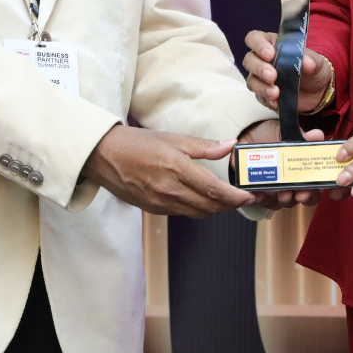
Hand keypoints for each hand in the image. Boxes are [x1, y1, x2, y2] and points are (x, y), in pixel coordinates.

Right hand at [82, 125, 254, 216]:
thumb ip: (203, 147)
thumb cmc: (136, 143)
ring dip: (216, 209)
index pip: (213, 189)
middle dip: (230, 205)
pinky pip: (183, 213)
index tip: (249, 195)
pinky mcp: (153, 209)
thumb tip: (229, 146)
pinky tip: (204, 200)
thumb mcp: (172, 138)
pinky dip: (199, 209)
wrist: (103, 156)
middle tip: (245, 198)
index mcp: (175, 168)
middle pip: (209, 206)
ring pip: (197, 213)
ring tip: (229, 200)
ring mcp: (160, 203)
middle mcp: (168, 190)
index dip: (234, 196)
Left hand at [236, 119, 345, 208]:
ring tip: (282, 192)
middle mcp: (299, 180)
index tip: (333, 189)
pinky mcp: (266, 194)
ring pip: (290, 202)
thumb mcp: (284, 131)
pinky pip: (268, 203)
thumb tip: (317, 135)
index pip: (328, 182)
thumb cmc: (269, 134)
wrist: (245, 136)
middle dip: (308, 196)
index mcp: (308, 166)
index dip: (336, 189)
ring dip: (287, 199)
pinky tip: (260, 193)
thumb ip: (300, 136)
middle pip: (312, 196)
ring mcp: (283, 189)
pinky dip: (265, 199)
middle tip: (302, 194)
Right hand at [242, 30, 332, 112]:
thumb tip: (306, 61)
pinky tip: (277, 102)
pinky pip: (260, 97)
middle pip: (249, 60)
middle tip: (273, 75)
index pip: (254, 38)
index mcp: (272, 44)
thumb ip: (312, 61)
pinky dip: (267, 99)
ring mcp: (261, 78)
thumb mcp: (318, 63)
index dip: (258, 44)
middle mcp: (262, 60)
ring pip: (251, 80)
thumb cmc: (314, 70)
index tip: (270, 54)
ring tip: (276, 93)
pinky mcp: (264, 95)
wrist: (319, 92)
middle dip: (259, 68)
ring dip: (262, 87)